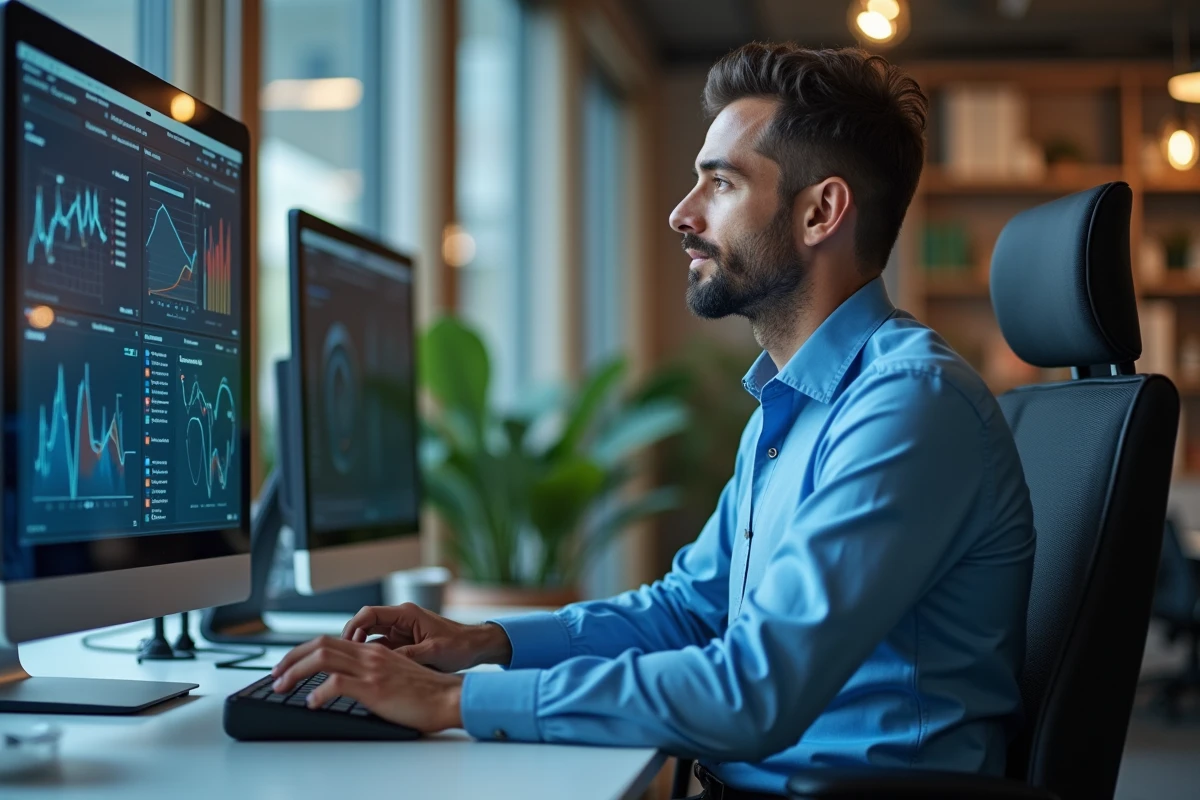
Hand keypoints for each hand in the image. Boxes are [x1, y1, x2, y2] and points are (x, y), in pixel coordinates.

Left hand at [270, 636, 463, 731]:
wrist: (449, 697)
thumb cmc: (426, 692)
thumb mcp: (394, 675)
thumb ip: (372, 673)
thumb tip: (349, 685)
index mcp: (373, 651)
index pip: (329, 642)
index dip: (303, 651)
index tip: (288, 666)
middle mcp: (369, 654)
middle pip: (320, 645)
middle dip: (290, 658)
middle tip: (275, 674)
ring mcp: (371, 669)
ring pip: (322, 658)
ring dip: (295, 672)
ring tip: (281, 686)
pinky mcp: (374, 687)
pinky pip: (337, 683)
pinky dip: (318, 693)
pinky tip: (312, 703)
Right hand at [340, 603, 512, 672]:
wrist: (476, 647)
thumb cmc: (459, 645)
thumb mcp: (433, 652)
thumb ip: (409, 655)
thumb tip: (385, 663)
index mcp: (406, 614)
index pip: (369, 614)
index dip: (353, 628)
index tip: (344, 644)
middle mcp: (401, 620)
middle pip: (366, 625)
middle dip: (351, 640)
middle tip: (342, 658)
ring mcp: (401, 632)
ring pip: (371, 637)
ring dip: (361, 650)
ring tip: (350, 667)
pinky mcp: (404, 643)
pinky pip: (381, 648)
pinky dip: (372, 657)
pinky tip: (366, 671)